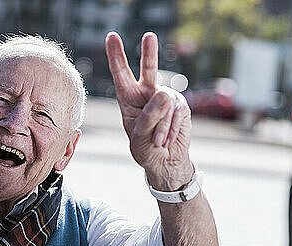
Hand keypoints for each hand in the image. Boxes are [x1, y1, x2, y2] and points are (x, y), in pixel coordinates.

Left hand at [105, 32, 192, 189]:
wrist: (165, 162)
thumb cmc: (145, 149)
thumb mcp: (140, 136)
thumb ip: (149, 117)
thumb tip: (165, 94)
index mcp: (128, 98)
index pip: (121, 74)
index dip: (116, 55)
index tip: (111, 36)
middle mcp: (147, 94)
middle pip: (149, 70)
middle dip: (150, 53)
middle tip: (149, 36)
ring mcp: (165, 98)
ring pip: (164, 104)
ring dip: (160, 127)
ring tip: (157, 142)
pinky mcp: (181, 106)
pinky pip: (176, 114)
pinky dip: (170, 129)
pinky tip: (166, 140)